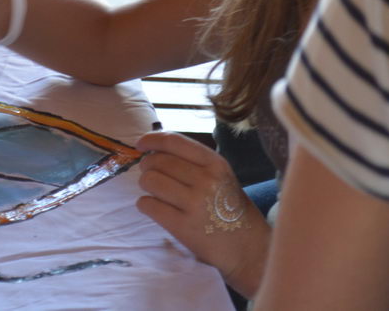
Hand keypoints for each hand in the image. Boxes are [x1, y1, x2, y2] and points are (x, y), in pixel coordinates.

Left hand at [135, 130, 269, 296]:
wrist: (248, 248)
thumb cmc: (229, 209)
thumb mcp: (220, 176)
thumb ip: (192, 161)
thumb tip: (153, 149)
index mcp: (216, 164)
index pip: (174, 142)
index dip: (151, 140)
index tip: (140, 144)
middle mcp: (206, 180)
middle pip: (157, 162)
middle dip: (147, 167)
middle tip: (152, 176)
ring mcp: (194, 204)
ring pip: (150, 181)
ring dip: (146, 186)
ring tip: (156, 193)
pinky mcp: (183, 227)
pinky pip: (148, 205)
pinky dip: (145, 205)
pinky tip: (155, 208)